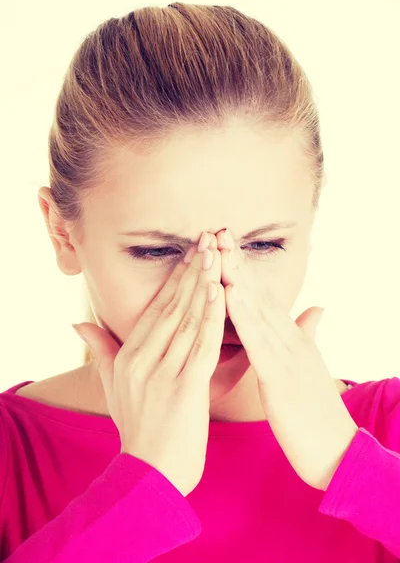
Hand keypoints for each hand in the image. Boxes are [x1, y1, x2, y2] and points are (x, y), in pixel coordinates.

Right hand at [72, 232, 225, 496]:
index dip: (175, 278)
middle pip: (171, 306)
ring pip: (187, 319)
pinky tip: (221, 293)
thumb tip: (78, 323)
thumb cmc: (137, 430)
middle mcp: (143, 359)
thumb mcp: (113, 388)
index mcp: (130, 357)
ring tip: (216, 255)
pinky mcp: (185, 388)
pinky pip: (201, 345)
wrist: (148, 475)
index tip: (191, 251)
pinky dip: (212, 317)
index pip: (155, 308)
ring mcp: (163, 373)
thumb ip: (100, 351)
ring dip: (203, 284)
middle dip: (192, 270)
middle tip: (208, 238)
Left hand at [216, 229, 358, 490]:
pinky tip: (226, 292)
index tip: (225, 245)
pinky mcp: (280, 376)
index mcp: (291, 340)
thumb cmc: (316, 414)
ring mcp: (287, 355)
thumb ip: (308, 335)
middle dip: (237, 262)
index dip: (244, 270)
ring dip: (236, 277)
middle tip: (218, 231)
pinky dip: (241, 314)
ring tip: (219, 248)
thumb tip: (317, 307)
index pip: (263, 298)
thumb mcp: (309, 368)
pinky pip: (257, 340)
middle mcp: (290, 340)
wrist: (337, 453)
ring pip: (257, 308)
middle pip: (258, 294)